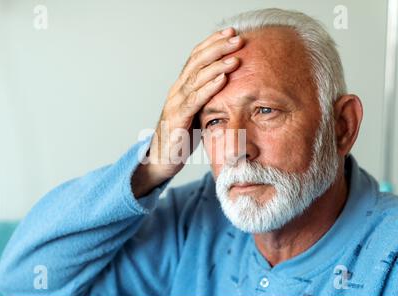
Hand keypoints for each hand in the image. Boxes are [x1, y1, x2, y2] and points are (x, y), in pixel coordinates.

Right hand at [132, 27, 243, 196]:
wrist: (161, 160)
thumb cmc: (180, 137)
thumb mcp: (196, 114)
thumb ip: (207, 99)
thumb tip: (228, 89)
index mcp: (182, 87)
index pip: (196, 58)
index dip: (212, 43)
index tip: (230, 33)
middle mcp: (176, 91)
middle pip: (196, 62)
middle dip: (217, 48)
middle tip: (236, 37)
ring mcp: (175, 104)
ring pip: (196, 78)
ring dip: (216, 65)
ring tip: (235, 56)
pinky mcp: (177, 119)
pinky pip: (195, 100)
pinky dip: (209, 87)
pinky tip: (222, 79)